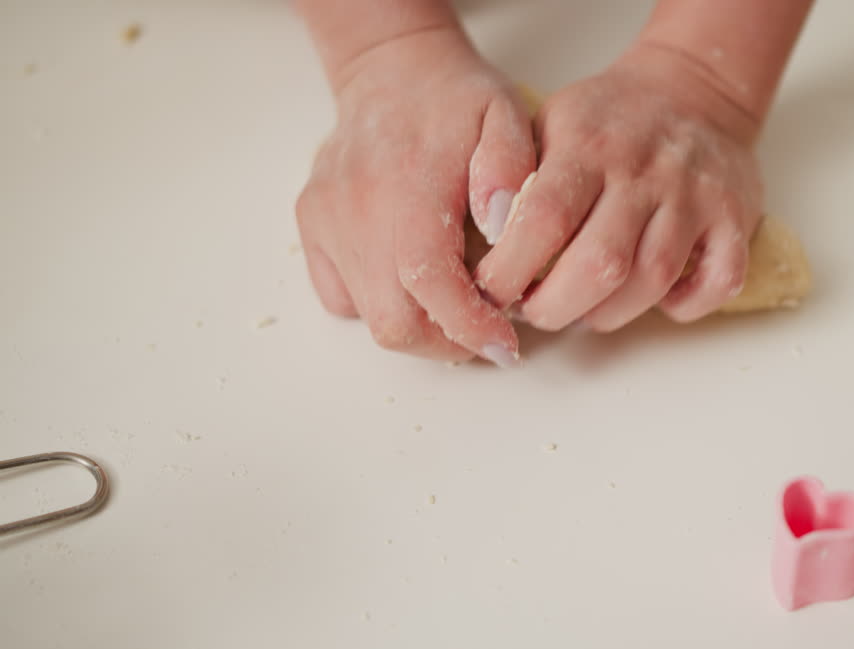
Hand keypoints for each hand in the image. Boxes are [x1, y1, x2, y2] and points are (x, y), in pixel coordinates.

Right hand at [295, 29, 534, 366]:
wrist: (392, 70)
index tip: (505, 345)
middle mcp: (357, 213)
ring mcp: (328, 223)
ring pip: (369, 317)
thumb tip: (502, 225)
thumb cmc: (455, 99)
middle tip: (485, 331)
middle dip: (447, 343)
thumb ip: (512, 171)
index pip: (431, 286)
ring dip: (418, 327)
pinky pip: (343, 297)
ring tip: (456, 305)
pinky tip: (411, 279)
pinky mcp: (313, 228)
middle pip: (396, 322)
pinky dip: (380, 304)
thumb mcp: (506, 117)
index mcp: (409, 190)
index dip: (469, 328)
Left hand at [475, 44, 764, 331]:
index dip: (510, 270)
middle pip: (600, 264)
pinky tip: (657, 300)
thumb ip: (516, 178)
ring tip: (585, 310)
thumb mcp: (549, 124)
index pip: (542, 219)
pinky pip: (718, 281)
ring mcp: (694, 195)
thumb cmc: (608, 123)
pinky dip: (685, 306)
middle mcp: (644, 170)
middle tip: (536, 312)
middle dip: (556, 307)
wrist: (693, 91)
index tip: (491, 292)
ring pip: (653, 279)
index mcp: (588, 144)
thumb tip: (485, 246)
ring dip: (609, 313)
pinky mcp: (735, 218)